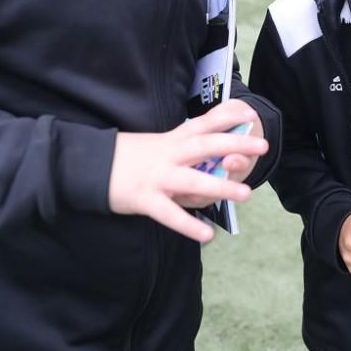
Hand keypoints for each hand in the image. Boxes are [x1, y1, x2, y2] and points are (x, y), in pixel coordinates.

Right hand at [108, 101, 268, 242]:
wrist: (88, 165)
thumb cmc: (130, 156)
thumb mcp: (160, 143)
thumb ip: (186, 146)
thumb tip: (217, 151)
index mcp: (173, 139)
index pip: (205, 122)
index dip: (228, 117)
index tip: (252, 115)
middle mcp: (169, 154)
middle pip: (206, 145)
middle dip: (235, 145)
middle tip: (262, 147)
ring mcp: (158, 177)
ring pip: (193, 180)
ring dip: (221, 186)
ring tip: (246, 193)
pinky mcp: (145, 199)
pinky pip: (170, 214)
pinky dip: (189, 225)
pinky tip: (208, 235)